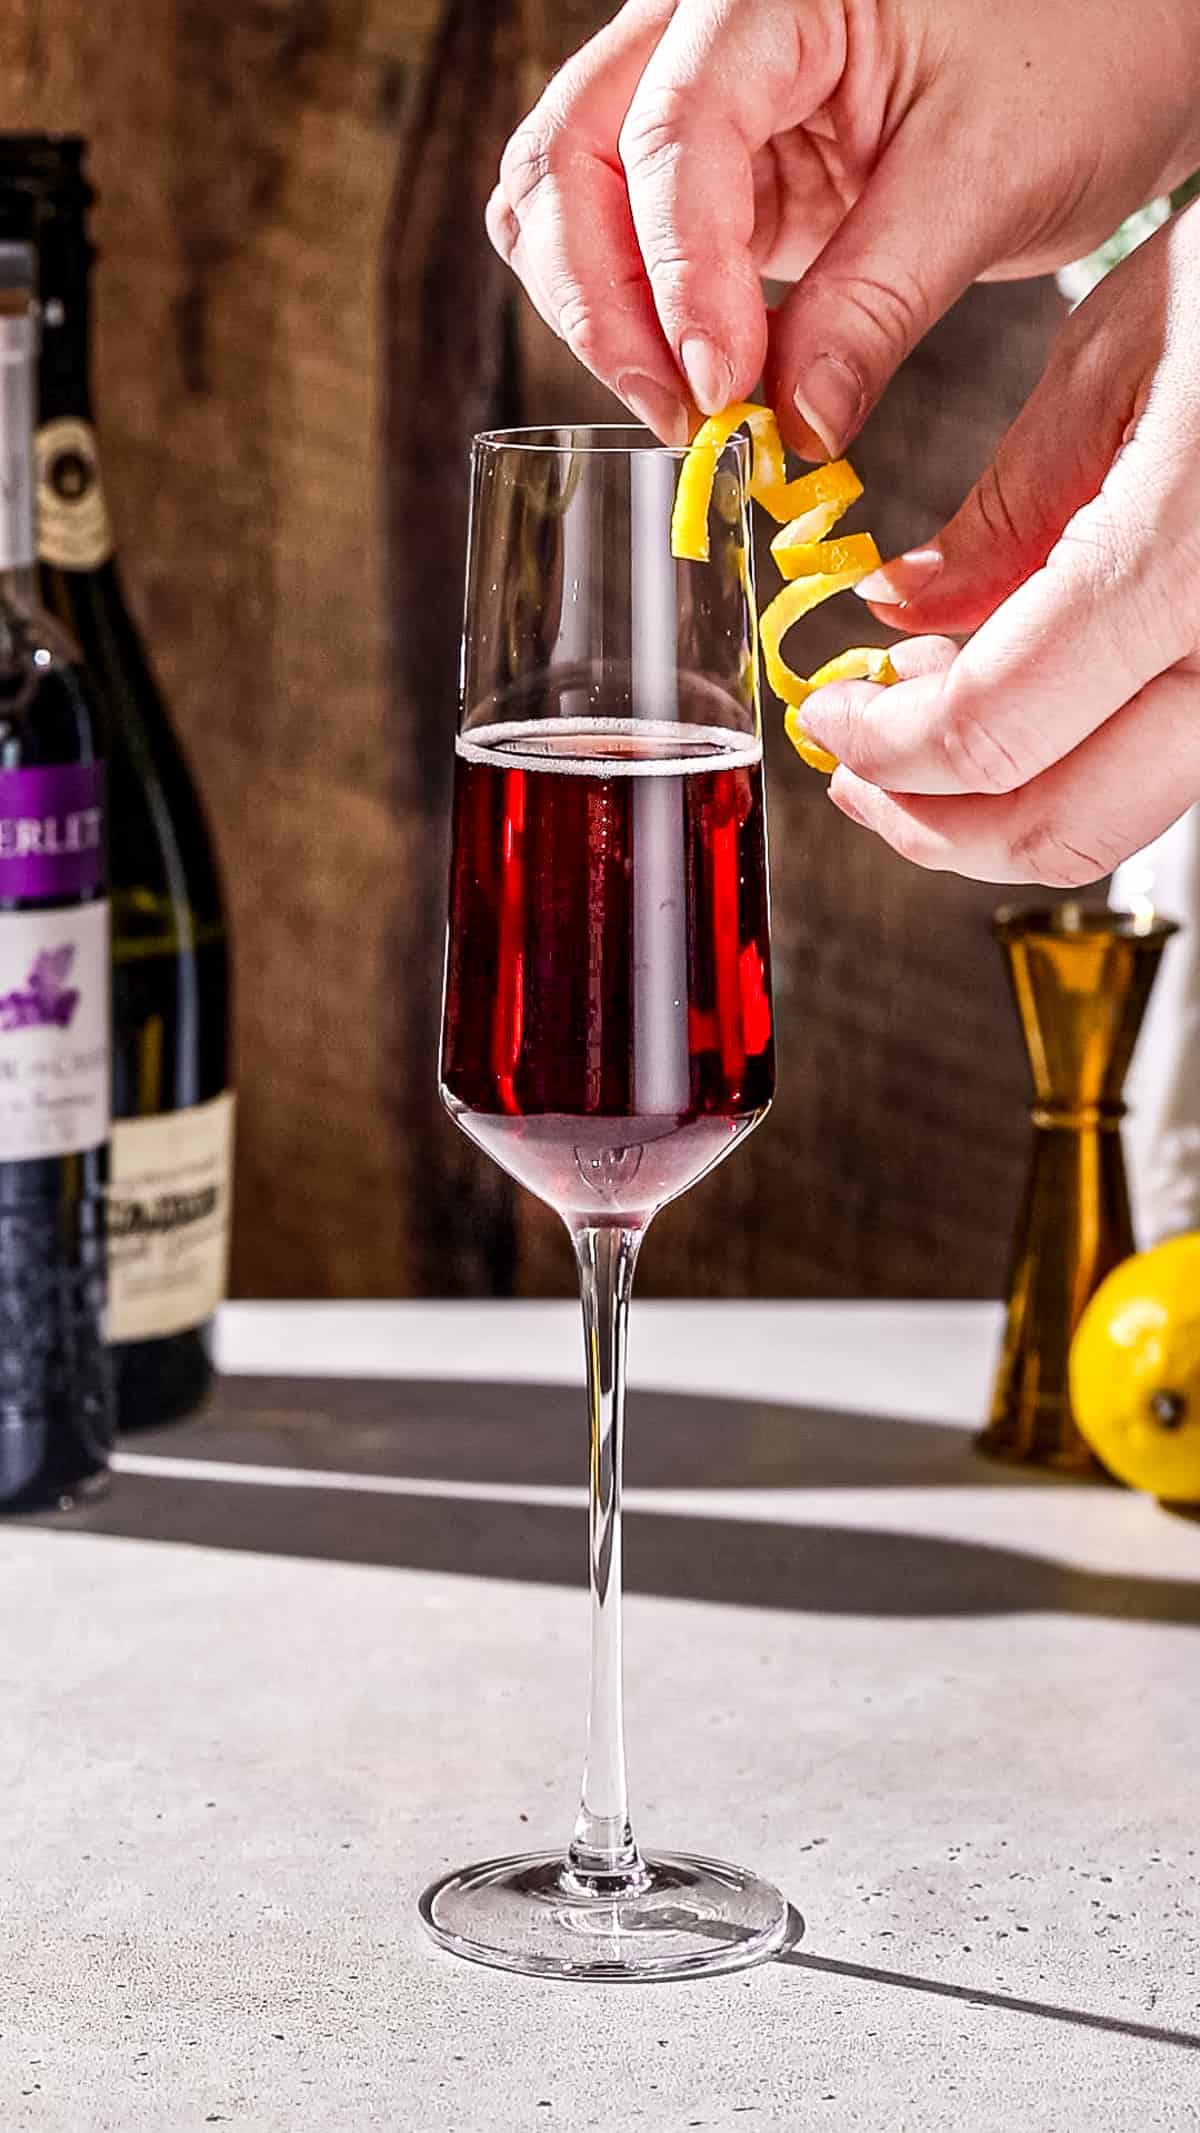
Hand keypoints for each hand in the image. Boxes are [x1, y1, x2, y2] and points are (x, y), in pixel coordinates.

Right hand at [487, 0, 1199, 454]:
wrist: (1121, 36)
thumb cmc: (1079, 49)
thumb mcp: (988, 176)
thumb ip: (877, 303)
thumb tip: (794, 428)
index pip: (673, 133)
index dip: (680, 277)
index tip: (720, 392)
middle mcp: (704, 32)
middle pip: (570, 160)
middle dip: (604, 304)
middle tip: (683, 417)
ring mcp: (698, 100)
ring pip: (568, 203)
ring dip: (603, 318)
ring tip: (688, 412)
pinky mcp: (721, 174)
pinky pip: (626, 245)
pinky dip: (639, 321)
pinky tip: (701, 383)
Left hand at [797, 204, 1199, 884]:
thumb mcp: (1113, 362)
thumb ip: (1005, 518)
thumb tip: (904, 615)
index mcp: (1184, 561)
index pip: (990, 732)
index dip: (881, 749)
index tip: (827, 717)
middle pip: (1058, 826)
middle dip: (929, 818)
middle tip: (857, 769)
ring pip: (1114, 819)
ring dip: (994, 806)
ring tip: (922, 725)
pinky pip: (1163, 766)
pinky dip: (1072, 765)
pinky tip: (1020, 701)